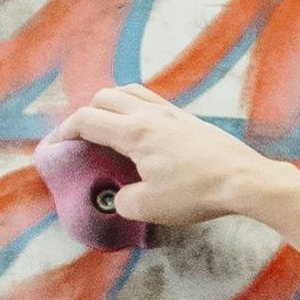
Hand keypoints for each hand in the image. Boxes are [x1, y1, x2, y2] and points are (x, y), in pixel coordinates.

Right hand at [65, 83, 293, 232]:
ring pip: (130, 92)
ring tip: (109, 127)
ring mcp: (173, 113)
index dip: (64, 132)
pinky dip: (137, 109)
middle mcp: (151, 115)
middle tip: (83, 139)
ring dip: (112, 105)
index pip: (87, 120)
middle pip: (105, 97)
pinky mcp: (190, 119)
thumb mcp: (149, 207)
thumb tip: (121, 196)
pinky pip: (153, 102)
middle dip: (86, 114)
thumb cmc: (196, 192)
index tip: (55, 146)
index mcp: (134, 133)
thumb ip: (124, 200)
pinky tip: (144, 132)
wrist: (244, 180)